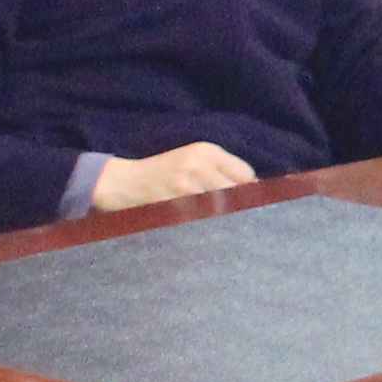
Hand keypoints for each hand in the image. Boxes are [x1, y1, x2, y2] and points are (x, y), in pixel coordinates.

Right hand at [96, 142, 260, 212]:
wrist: (126, 183)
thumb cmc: (165, 174)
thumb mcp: (193, 161)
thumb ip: (222, 171)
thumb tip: (255, 190)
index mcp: (206, 150)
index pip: (246, 173)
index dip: (251, 191)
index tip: (250, 204)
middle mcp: (199, 164)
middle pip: (238, 192)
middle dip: (241, 208)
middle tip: (240, 221)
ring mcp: (187, 185)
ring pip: (223, 208)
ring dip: (226, 220)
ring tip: (221, 226)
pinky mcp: (176, 204)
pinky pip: (203, 220)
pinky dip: (207, 227)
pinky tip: (203, 230)